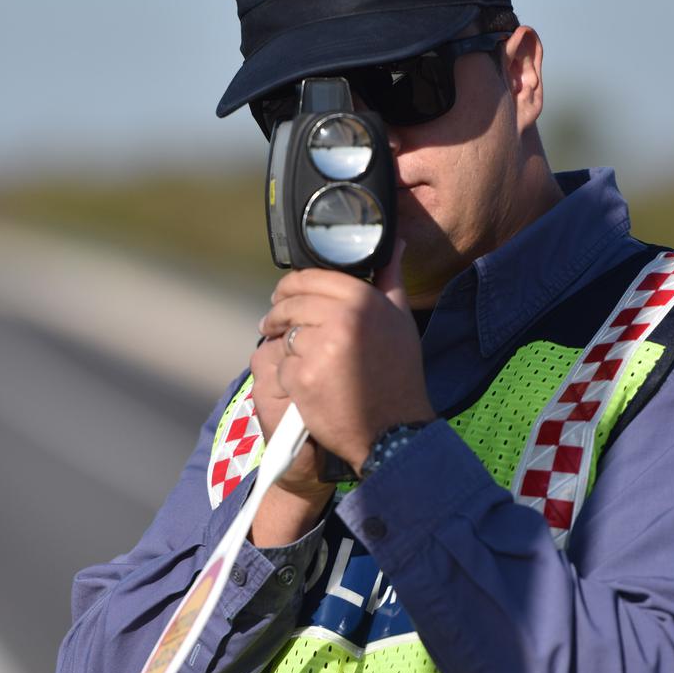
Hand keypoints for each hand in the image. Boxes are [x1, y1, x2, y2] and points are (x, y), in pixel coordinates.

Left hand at [257, 240, 435, 470]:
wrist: (393, 430)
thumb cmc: (399, 375)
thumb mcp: (401, 320)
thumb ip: (390, 279)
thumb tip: (392, 241)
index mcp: (364, 299)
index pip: (311, 277)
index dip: (292, 284)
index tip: (284, 293)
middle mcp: (342, 319)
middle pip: (290, 303)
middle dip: (278, 312)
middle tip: (273, 322)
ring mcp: (320, 349)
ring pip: (285, 334)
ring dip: (282, 342)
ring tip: (291, 351)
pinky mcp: (303, 377)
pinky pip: (282, 364)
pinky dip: (288, 373)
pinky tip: (304, 381)